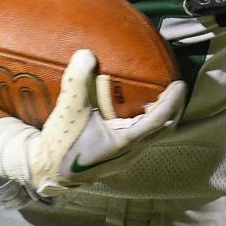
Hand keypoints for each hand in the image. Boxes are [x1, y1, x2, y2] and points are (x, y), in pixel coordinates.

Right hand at [0, 49, 186, 197]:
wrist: (46, 172)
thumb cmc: (60, 144)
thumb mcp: (68, 108)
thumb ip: (78, 79)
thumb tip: (86, 53)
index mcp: (124, 143)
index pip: (158, 120)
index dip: (172, 101)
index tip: (180, 84)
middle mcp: (129, 153)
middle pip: (163, 130)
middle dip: (173, 109)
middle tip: (177, 89)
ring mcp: (124, 159)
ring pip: (152, 136)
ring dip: (160, 117)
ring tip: (161, 97)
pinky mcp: (115, 159)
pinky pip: (140, 139)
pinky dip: (146, 123)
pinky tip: (137, 111)